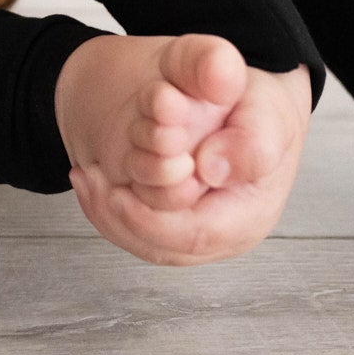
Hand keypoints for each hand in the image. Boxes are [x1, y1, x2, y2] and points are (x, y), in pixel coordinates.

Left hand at [72, 60, 311, 265]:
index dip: (149, 219)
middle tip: (88, 178)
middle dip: (119, 217)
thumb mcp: (267, 109)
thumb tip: (210, 169)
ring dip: (109, 214)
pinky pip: (141, 232)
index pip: (194, 235)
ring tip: (86, 176)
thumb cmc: (259, 109)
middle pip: (164, 247)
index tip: (116, 193)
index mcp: (249, 214)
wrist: (251, 107)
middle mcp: (224, 234)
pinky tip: (91, 178)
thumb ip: (248, 139)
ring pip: (147, 244)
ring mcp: (201, 231)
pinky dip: (111, 210)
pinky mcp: (180, 221)